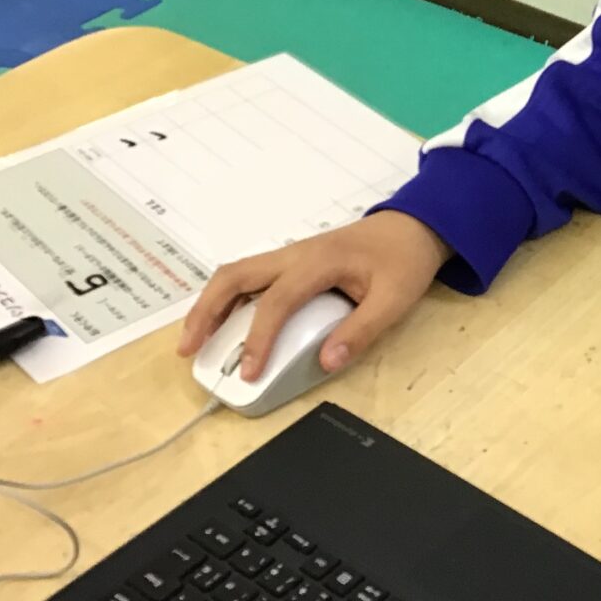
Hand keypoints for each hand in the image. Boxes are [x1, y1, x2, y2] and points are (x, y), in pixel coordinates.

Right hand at [178, 211, 451, 378]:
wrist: (412, 227)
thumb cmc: (403, 260)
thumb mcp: (394, 299)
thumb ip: (361, 331)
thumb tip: (327, 362)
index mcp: (318, 262)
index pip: (275, 302)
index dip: (258, 340)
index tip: (248, 373)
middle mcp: (294, 254)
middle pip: (234, 276)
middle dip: (206, 312)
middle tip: (188, 349)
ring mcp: (290, 254)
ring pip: (236, 274)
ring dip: (210, 304)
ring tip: (194, 340)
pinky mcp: (292, 261)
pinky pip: (250, 276)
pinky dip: (228, 298)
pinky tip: (224, 323)